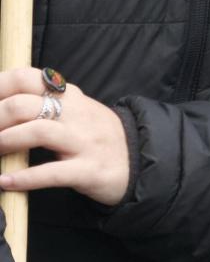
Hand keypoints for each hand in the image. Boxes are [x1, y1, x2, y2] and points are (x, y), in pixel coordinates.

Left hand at [0, 68, 128, 205]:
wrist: (143, 159)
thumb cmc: (99, 136)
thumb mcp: (75, 111)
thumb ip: (45, 103)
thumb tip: (2, 104)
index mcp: (69, 96)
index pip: (26, 78)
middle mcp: (76, 114)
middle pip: (24, 105)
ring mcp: (84, 141)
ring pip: (39, 132)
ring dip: (6, 142)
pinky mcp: (89, 170)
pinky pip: (53, 172)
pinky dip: (24, 178)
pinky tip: (5, 182)